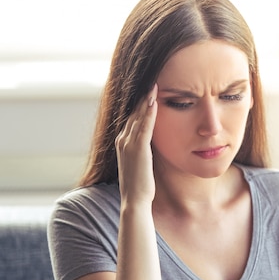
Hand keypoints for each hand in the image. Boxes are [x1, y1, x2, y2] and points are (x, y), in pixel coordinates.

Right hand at [115, 84, 157, 203]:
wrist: (134, 201)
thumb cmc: (140, 186)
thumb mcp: (140, 164)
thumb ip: (143, 151)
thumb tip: (150, 146)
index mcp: (123, 143)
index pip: (131, 117)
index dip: (139, 103)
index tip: (148, 89)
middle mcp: (123, 140)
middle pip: (133, 112)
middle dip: (142, 96)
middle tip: (151, 78)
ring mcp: (128, 144)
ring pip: (138, 116)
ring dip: (146, 99)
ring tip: (153, 83)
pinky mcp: (138, 150)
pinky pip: (144, 127)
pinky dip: (148, 113)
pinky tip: (154, 101)